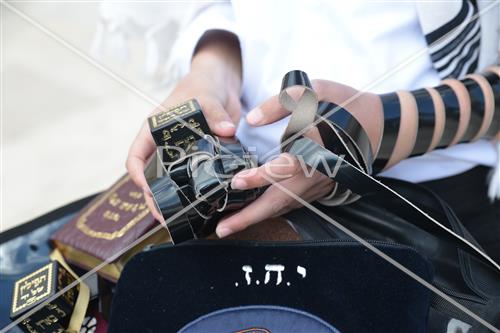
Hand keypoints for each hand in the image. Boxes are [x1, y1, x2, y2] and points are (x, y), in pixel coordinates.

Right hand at [126, 32, 241, 218]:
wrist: (220, 86)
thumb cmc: (202, 86)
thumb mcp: (205, 96)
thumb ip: (215, 112)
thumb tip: (228, 130)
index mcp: (155, 132)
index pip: (136, 156)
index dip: (137, 174)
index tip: (146, 189)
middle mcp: (165, 147)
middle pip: (152, 178)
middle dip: (155, 199)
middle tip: (165, 218)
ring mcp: (183, 156)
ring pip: (173, 183)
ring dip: (175, 202)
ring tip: (181, 220)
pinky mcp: (201, 160)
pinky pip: (196, 179)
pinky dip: (198, 193)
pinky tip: (204, 208)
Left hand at [215, 80, 382, 237]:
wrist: (379, 127)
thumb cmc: (345, 107)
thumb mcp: (316, 91)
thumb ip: (282, 103)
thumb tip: (253, 119)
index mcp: (312, 153)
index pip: (282, 170)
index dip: (258, 177)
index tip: (236, 182)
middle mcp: (313, 176)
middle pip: (277, 202)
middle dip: (249, 218)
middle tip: (222, 230)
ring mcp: (316, 186)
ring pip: (283, 207)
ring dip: (256, 218)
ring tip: (229, 225)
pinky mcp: (317, 189)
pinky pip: (291, 204)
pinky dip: (270, 210)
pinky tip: (253, 212)